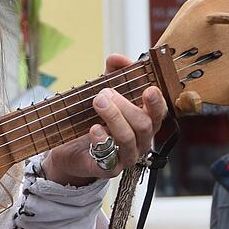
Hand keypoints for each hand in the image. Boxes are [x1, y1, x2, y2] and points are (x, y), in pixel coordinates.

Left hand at [41, 54, 168, 185]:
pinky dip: (102, 140)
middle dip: (125, 106)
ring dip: (113, 118)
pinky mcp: (109, 169)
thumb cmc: (92, 119)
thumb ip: (113, 73)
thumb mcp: (103, 92)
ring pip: (129, 139)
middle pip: (145, 125)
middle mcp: (140, 141)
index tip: (149, 89)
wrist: (69, 149)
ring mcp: (126, 157)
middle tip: (104, 93)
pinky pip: (110, 157)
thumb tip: (119, 58)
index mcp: (144, 122)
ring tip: (97, 102)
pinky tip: (93, 129)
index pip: (159, 113)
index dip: (157, 102)